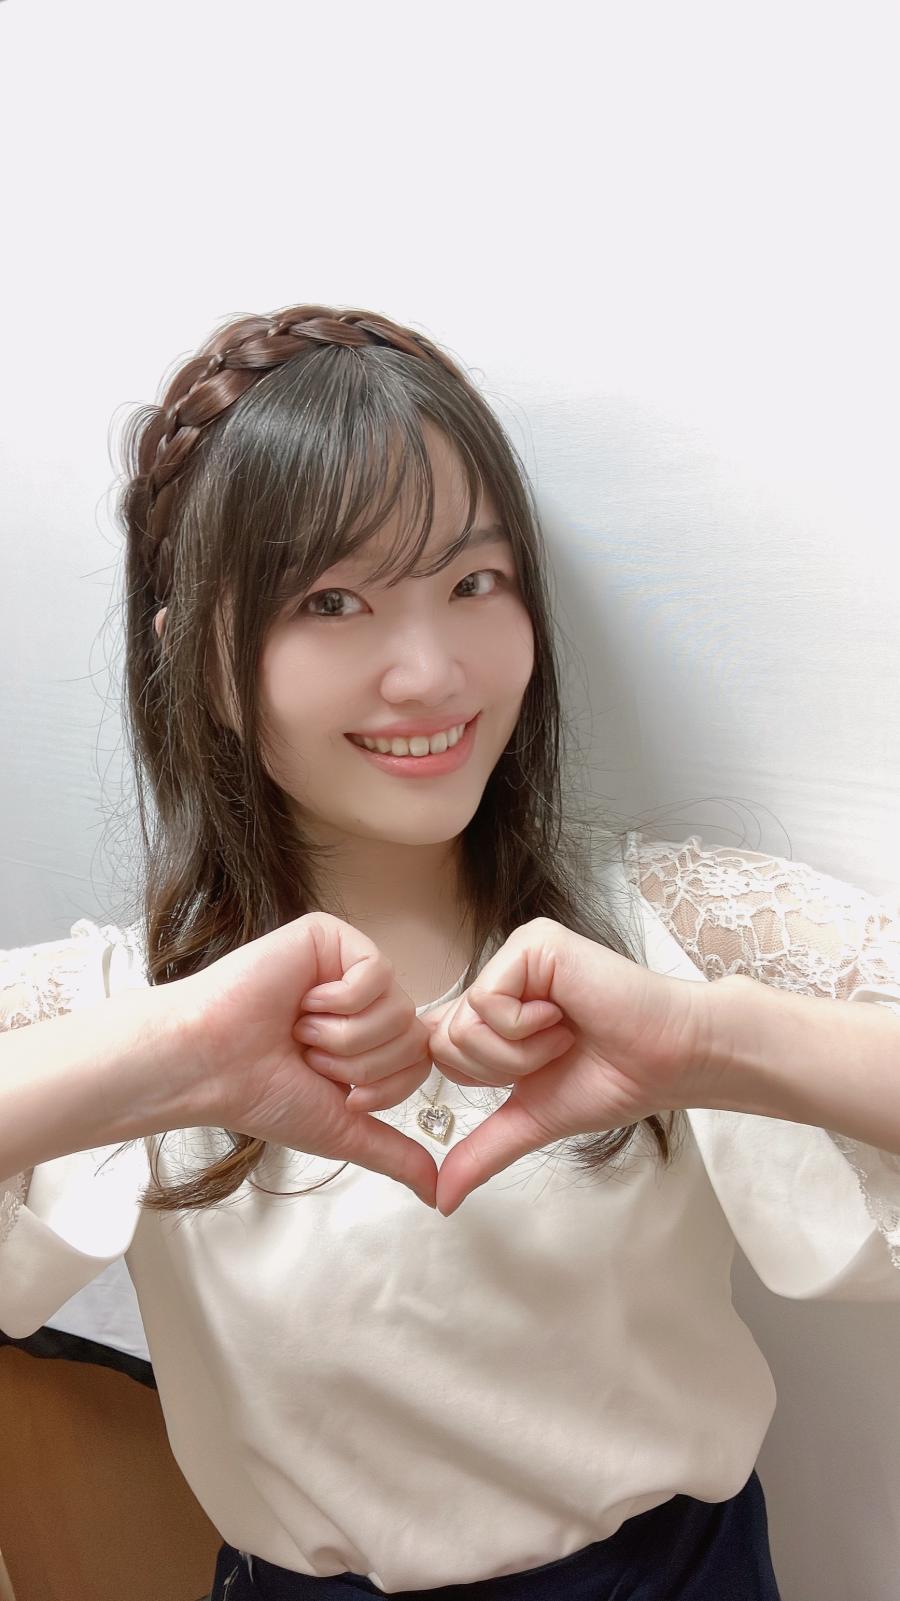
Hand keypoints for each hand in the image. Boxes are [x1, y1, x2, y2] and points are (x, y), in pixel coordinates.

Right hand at [176, 913, 438, 1206]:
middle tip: (307, 1054)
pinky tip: (299, 1002)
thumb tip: (439, 1193)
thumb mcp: (341, 1130)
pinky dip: (335, 1002)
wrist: (210, 1065)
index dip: (379, 1088)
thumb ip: (393, 1153)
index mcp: (369, 1036)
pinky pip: (375, 974)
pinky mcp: (331, 935)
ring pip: (396, 1009)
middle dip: (357, 1063)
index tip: (330, 1086)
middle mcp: (365, 997)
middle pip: (413, 1036)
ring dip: (340, 1036)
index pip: (420, 1063)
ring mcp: (349, 964)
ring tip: (297, 1030)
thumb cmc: (262, 1094)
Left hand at [412, 917, 706, 1215]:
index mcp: (496, 1014)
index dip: (471, 1074)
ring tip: (566, 1036)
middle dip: (501, 1068)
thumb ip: (483, 1152)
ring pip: (463, 1024)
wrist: (670, 1061)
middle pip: (444, 1041)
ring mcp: (515, 956)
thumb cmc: (614, 1081)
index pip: (437, 1047)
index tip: (522, 1076)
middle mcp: (500, 979)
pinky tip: (567, 1016)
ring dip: (520, 1051)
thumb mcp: (533, 1119)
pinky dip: (527, 1028)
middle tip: (556, 1053)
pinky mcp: (532, 942)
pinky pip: (488, 999)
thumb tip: (443, 1201)